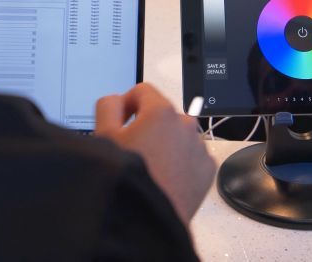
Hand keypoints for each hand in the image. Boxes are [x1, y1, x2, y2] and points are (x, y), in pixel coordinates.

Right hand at [95, 83, 214, 224]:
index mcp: (161, 112)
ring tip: (149, 168)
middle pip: (162, 115)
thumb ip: (107, 107)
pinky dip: (181, 163)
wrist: (146, 220)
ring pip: (178, 136)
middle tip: (132, 150)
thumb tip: (115, 101)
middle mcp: (185, 125)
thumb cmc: (127, 181)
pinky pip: (192, 157)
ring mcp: (199, 147)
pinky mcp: (207, 169)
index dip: (126, 104)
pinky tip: (164, 178)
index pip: (143, 91)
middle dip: (147, 126)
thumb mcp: (104, 137)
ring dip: (165, 144)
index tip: (121, 120)